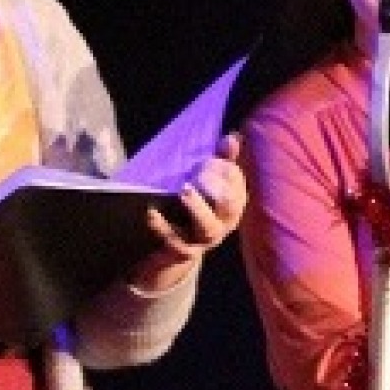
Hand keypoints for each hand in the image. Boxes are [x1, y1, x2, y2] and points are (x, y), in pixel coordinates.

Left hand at [129, 132, 248, 293]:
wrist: (174, 252)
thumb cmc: (196, 210)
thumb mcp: (209, 186)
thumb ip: (221, 161)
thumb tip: (233, 137)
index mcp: (232, 206)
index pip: (238, 187)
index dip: (229, 172)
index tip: (215, 155)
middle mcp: (223, 224)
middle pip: (229, 208)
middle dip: (219, 189)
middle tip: (201, 172)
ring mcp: (203, 240)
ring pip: (207, 228)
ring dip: (197, 208)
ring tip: (184, 190)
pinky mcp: (181, 251)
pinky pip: (173, 241)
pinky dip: (162, 226)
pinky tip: (151, 212)